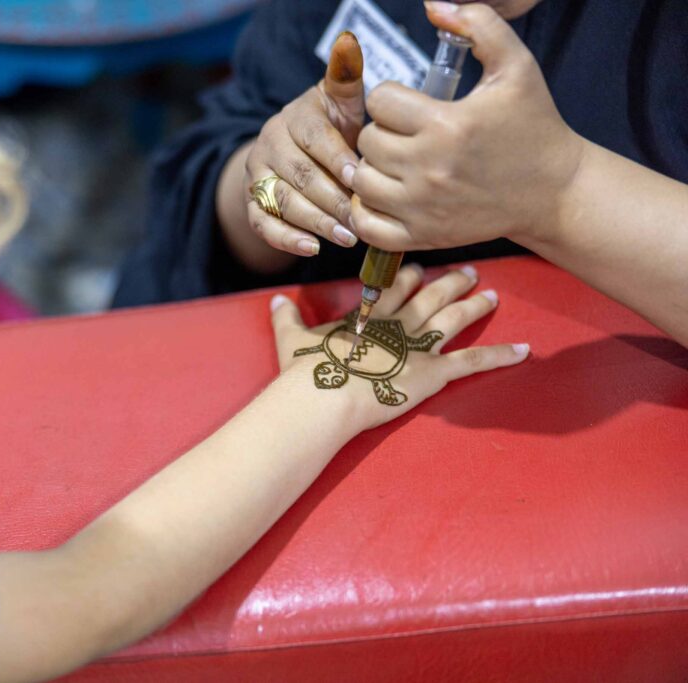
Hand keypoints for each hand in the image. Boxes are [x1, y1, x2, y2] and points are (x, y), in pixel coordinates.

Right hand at [241, 31, 365, 256]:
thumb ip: (346, 80)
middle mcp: (269, 143)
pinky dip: (287, 239)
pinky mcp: (251, 203)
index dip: (337, 159)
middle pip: (299, 175)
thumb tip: (349, 43)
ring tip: (347, 237)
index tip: (362, 178)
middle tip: (361, 219)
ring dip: (316, 222)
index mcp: (294, 117)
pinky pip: (263, 224)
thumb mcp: (341, 103)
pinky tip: (312, 248)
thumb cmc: (332, 128)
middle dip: (333, 199)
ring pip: (283, 202)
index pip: (313, 138)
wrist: (294, 154)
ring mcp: (257, 175)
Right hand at [270, 263, 528, 429]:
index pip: (395, 285)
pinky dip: (500, 356)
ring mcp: (419, 345)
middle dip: (451, 281)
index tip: (422, 265)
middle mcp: (398, 322)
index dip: (410, 274)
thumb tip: (276, 301)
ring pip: (454, 318)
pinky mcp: (433, 372)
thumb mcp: (290, 338)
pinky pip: (473, 362)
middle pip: (431, 294)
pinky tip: (524, 351)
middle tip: (470, 270)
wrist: (322, 395)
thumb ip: (287, 317)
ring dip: (475, 304)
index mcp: (367, 314)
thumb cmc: (304, 370)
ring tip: (492, 293)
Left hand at [348, 2, 585, 251]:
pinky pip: (367, 225)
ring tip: (395, 163)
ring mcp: (422, 206)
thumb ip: (478, 25)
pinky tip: (385, 195)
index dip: (390, 98)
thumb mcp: (516, 66)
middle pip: (367, 141)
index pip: (380, 102)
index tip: (408, 106)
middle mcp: (429, 168)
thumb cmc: (532, 126)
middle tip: (404, 135)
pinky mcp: (421, 235)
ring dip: (371, 169)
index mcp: (447, 124)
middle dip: (381, 132)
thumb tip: (435, 6)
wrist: (553, 191)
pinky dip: (366, 211)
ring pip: (361, 181)